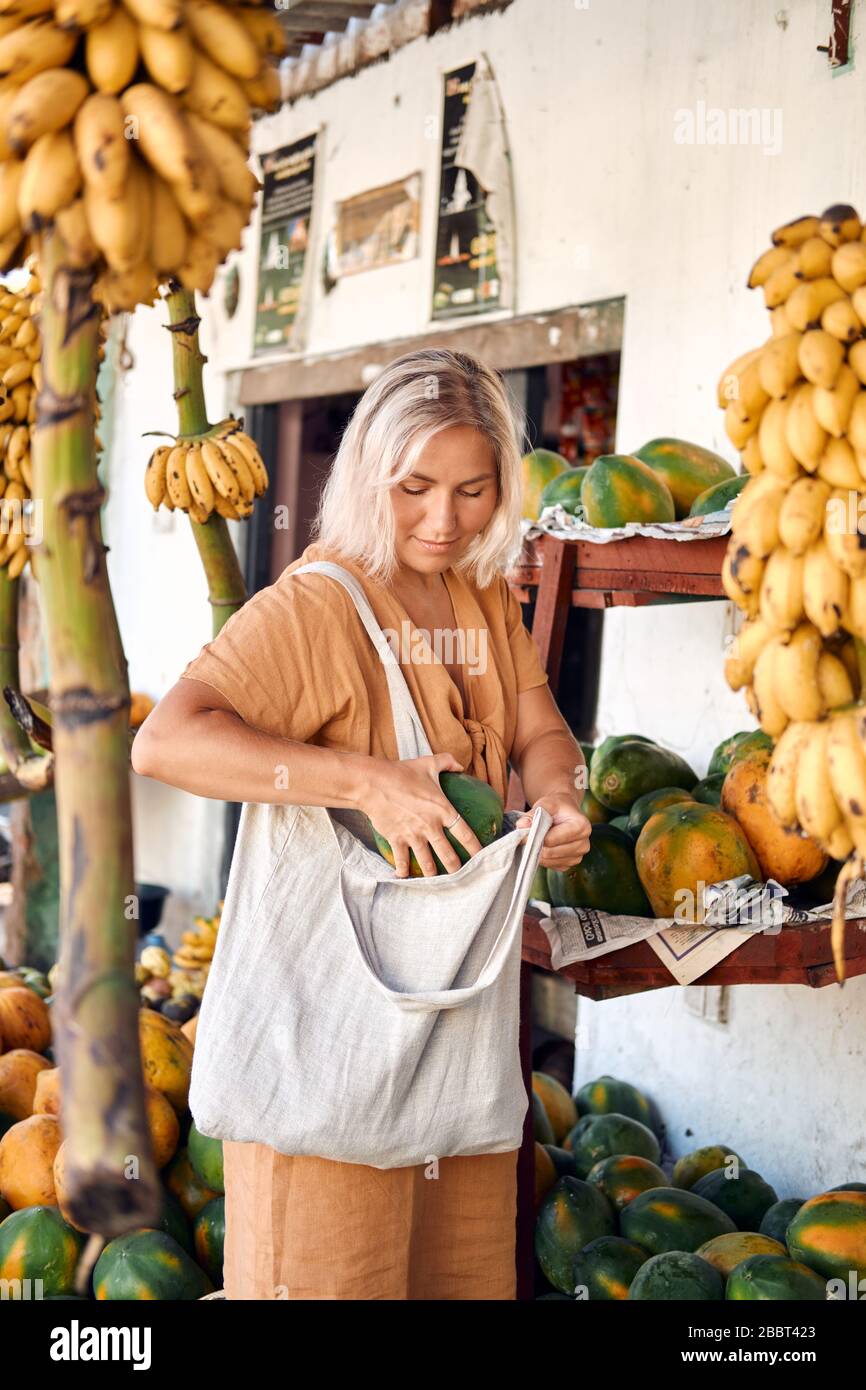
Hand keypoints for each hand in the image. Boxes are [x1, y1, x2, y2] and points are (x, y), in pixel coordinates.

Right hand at [358, 751, 483, 877]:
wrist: (373, 782)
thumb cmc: (401, 772)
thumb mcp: (428, 763)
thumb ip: (447, 762)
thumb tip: (460, 765)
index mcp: (442, 809)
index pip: (465, 833)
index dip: (476, 848)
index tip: (483, 858)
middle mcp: (430, 826)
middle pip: (448, 855)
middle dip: (457, 869)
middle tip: (462, 876)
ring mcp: (413, 835)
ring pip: (427, 864)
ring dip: (433, 875)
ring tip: (438, 882)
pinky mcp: (396, 840)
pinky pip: (402, 862)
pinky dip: (404, 871)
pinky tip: (404, 876)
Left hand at [515, 792, 591, 871]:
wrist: (565, 813)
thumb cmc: (556, 807)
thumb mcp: (545, 804)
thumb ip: (532, 814)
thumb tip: (521, 826)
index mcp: (582, 827)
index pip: (551, 839)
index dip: (535, 836)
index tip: (524, 831)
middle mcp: (584, 844)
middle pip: (550, 853)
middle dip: (535, 845)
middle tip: (527, 837)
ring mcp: (578, 856)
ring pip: (549, 861)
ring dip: (538, 853)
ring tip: (536, 839)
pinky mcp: (570, 864)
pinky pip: (552, 866)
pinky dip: (543, 859)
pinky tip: (543, 846)